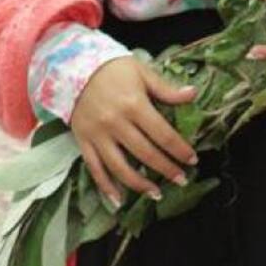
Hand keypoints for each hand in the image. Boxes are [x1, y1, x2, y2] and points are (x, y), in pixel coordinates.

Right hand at [70, 54, 198, 208]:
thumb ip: (166, 89)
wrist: (72, 66)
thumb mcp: (141, 72)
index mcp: (134, 105)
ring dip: (140, 185)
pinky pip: (95, 169)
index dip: (180, 150)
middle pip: (145, 154)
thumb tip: (193, 95)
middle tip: (181, 180)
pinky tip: (119, 200)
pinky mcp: (83, 141)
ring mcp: (98, 135)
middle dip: (166, 170)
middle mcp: (116, 123)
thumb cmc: (112, 69)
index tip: (192, 160)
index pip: (163, 134)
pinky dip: (107, 187)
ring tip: (157, 194)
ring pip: (120, 167)